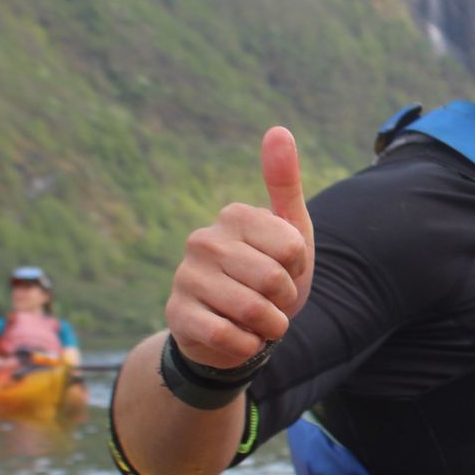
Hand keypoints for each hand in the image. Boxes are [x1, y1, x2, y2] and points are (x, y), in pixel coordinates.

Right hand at [165, 126, 315, 368]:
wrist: (236, 328)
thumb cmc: (269, 274)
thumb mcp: (290, 230)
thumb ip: (285, 182)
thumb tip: (278, 129)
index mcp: (234, 216)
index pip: (292, 247)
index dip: (297, 268)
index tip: (284, 268)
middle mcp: (203, 240)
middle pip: (273, 279)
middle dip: (284, 300)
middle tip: (272, 300)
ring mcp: (185, 276)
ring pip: (252, 309)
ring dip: (270, 326)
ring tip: (260, 320)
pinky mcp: (176, 314)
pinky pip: (229, 335)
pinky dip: (248, 345)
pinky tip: (242, 338)